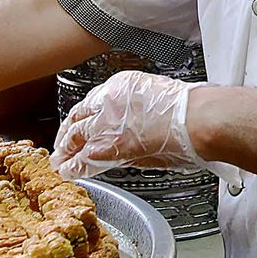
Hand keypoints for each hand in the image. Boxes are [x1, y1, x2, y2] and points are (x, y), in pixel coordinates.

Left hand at [52, 71, 237, 187]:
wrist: (196, 120)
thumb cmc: (189, 111)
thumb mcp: (157, 96)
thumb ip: (137, 110)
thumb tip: (133, 126)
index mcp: (120, 85)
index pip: (91, 102)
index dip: (83, 117)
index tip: (81, 123)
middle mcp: (107, 102)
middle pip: (76, 119)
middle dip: (67, 134)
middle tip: (62, 144)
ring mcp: (105, 125)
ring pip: (74, 138)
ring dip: (65, 151)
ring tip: (60, 161)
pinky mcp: (108, 148)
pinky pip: (82, 159)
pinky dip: (72, 167)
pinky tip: (68, 172)